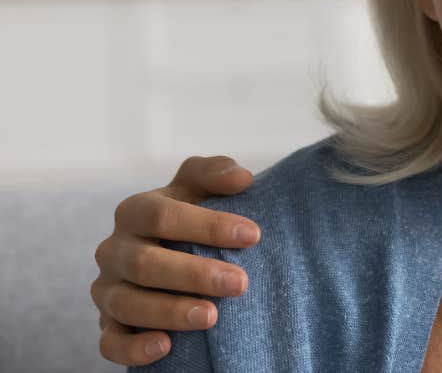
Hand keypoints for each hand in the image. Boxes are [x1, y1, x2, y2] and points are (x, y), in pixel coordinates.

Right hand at [91, 155, 260, 364]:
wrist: (172, 249)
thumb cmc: (191, 215)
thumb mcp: (200, 187)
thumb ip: (216, 172)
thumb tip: (242, 179)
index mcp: (134, 211)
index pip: (163, 215)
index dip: (207, 225)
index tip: (253, 235)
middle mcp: (114, 250)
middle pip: (145, 263)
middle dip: (194, 274)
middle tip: (240, 283)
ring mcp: (107, 289)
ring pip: (127, 304)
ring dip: (170, 312)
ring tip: (211, 317)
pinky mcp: (109, 324)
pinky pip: (110, 342)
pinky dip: (133, 348)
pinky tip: (166, 346)